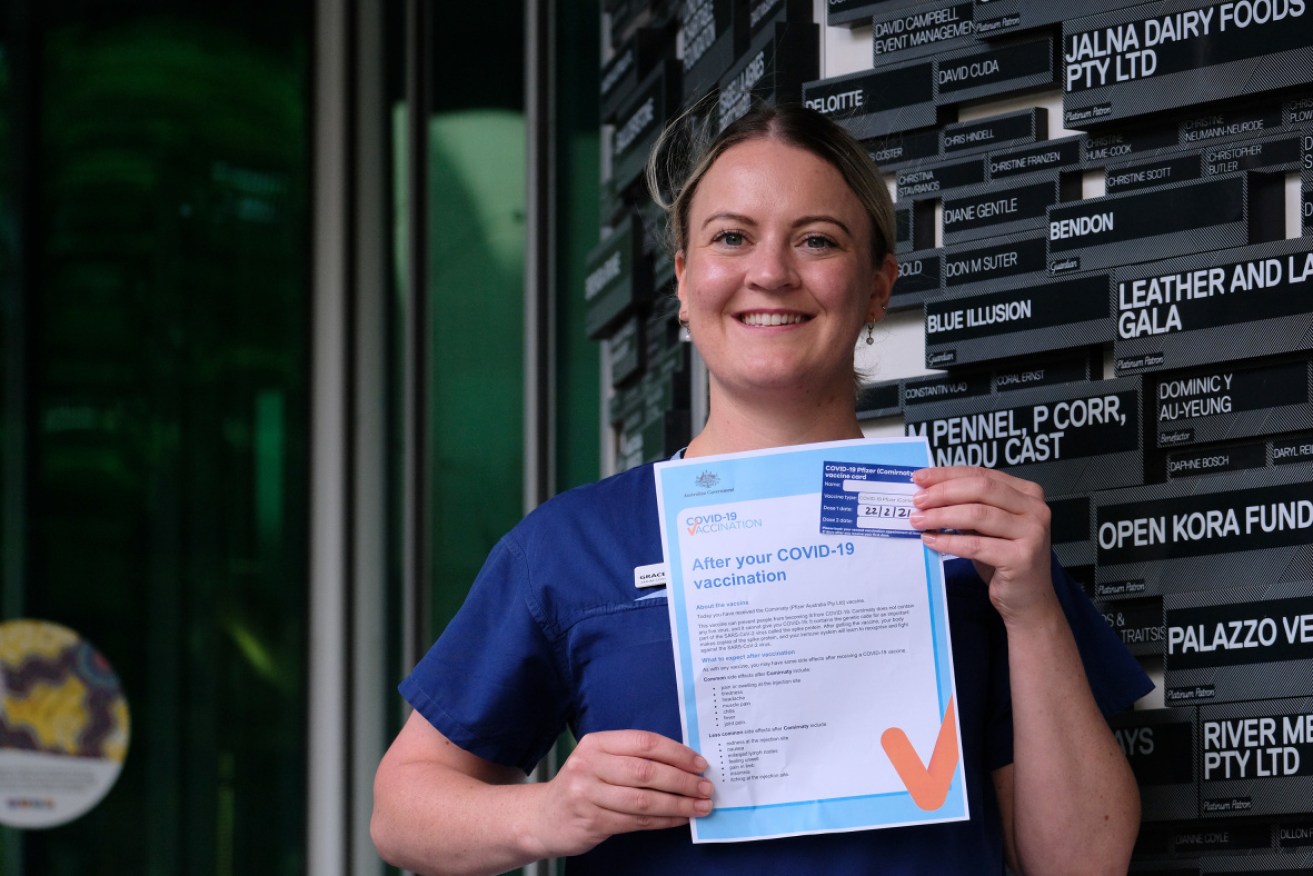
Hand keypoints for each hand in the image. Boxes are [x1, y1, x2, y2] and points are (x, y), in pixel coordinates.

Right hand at [532, 730, 712, 857]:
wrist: (543, 817)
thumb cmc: (583, 785)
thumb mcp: (600, 760)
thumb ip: (633, 757)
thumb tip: (684, 763)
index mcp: (596, 743)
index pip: (644, 742)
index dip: (676, 753)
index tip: (700, 763)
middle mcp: (589, 765)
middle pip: (646, 771)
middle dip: (682, 781)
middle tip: (706, 788)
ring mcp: (588, 795)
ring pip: (644, 800)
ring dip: (678, 805)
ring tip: (700, 806)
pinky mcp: (591, 821)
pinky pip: (636, 822)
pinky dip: (663, 821)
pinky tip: (679, 819)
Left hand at [908, 466, 1057, 627]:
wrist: (1028, 600)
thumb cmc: (1006, 560)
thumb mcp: (988, 527)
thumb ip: (968, 507)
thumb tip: (929, 492)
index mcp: (1027, 493)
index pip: (982, 474)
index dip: (948, 474)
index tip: (921, 478)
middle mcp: (1035, 509)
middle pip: (981, 489)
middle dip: (943, 492)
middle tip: (918, 500)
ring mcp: (1032, 533)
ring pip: (978, 514)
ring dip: (942, 516)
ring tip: (919, 520)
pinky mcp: (1022, 558)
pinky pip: (976, 545)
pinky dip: (950, 541)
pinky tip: (932, 541)